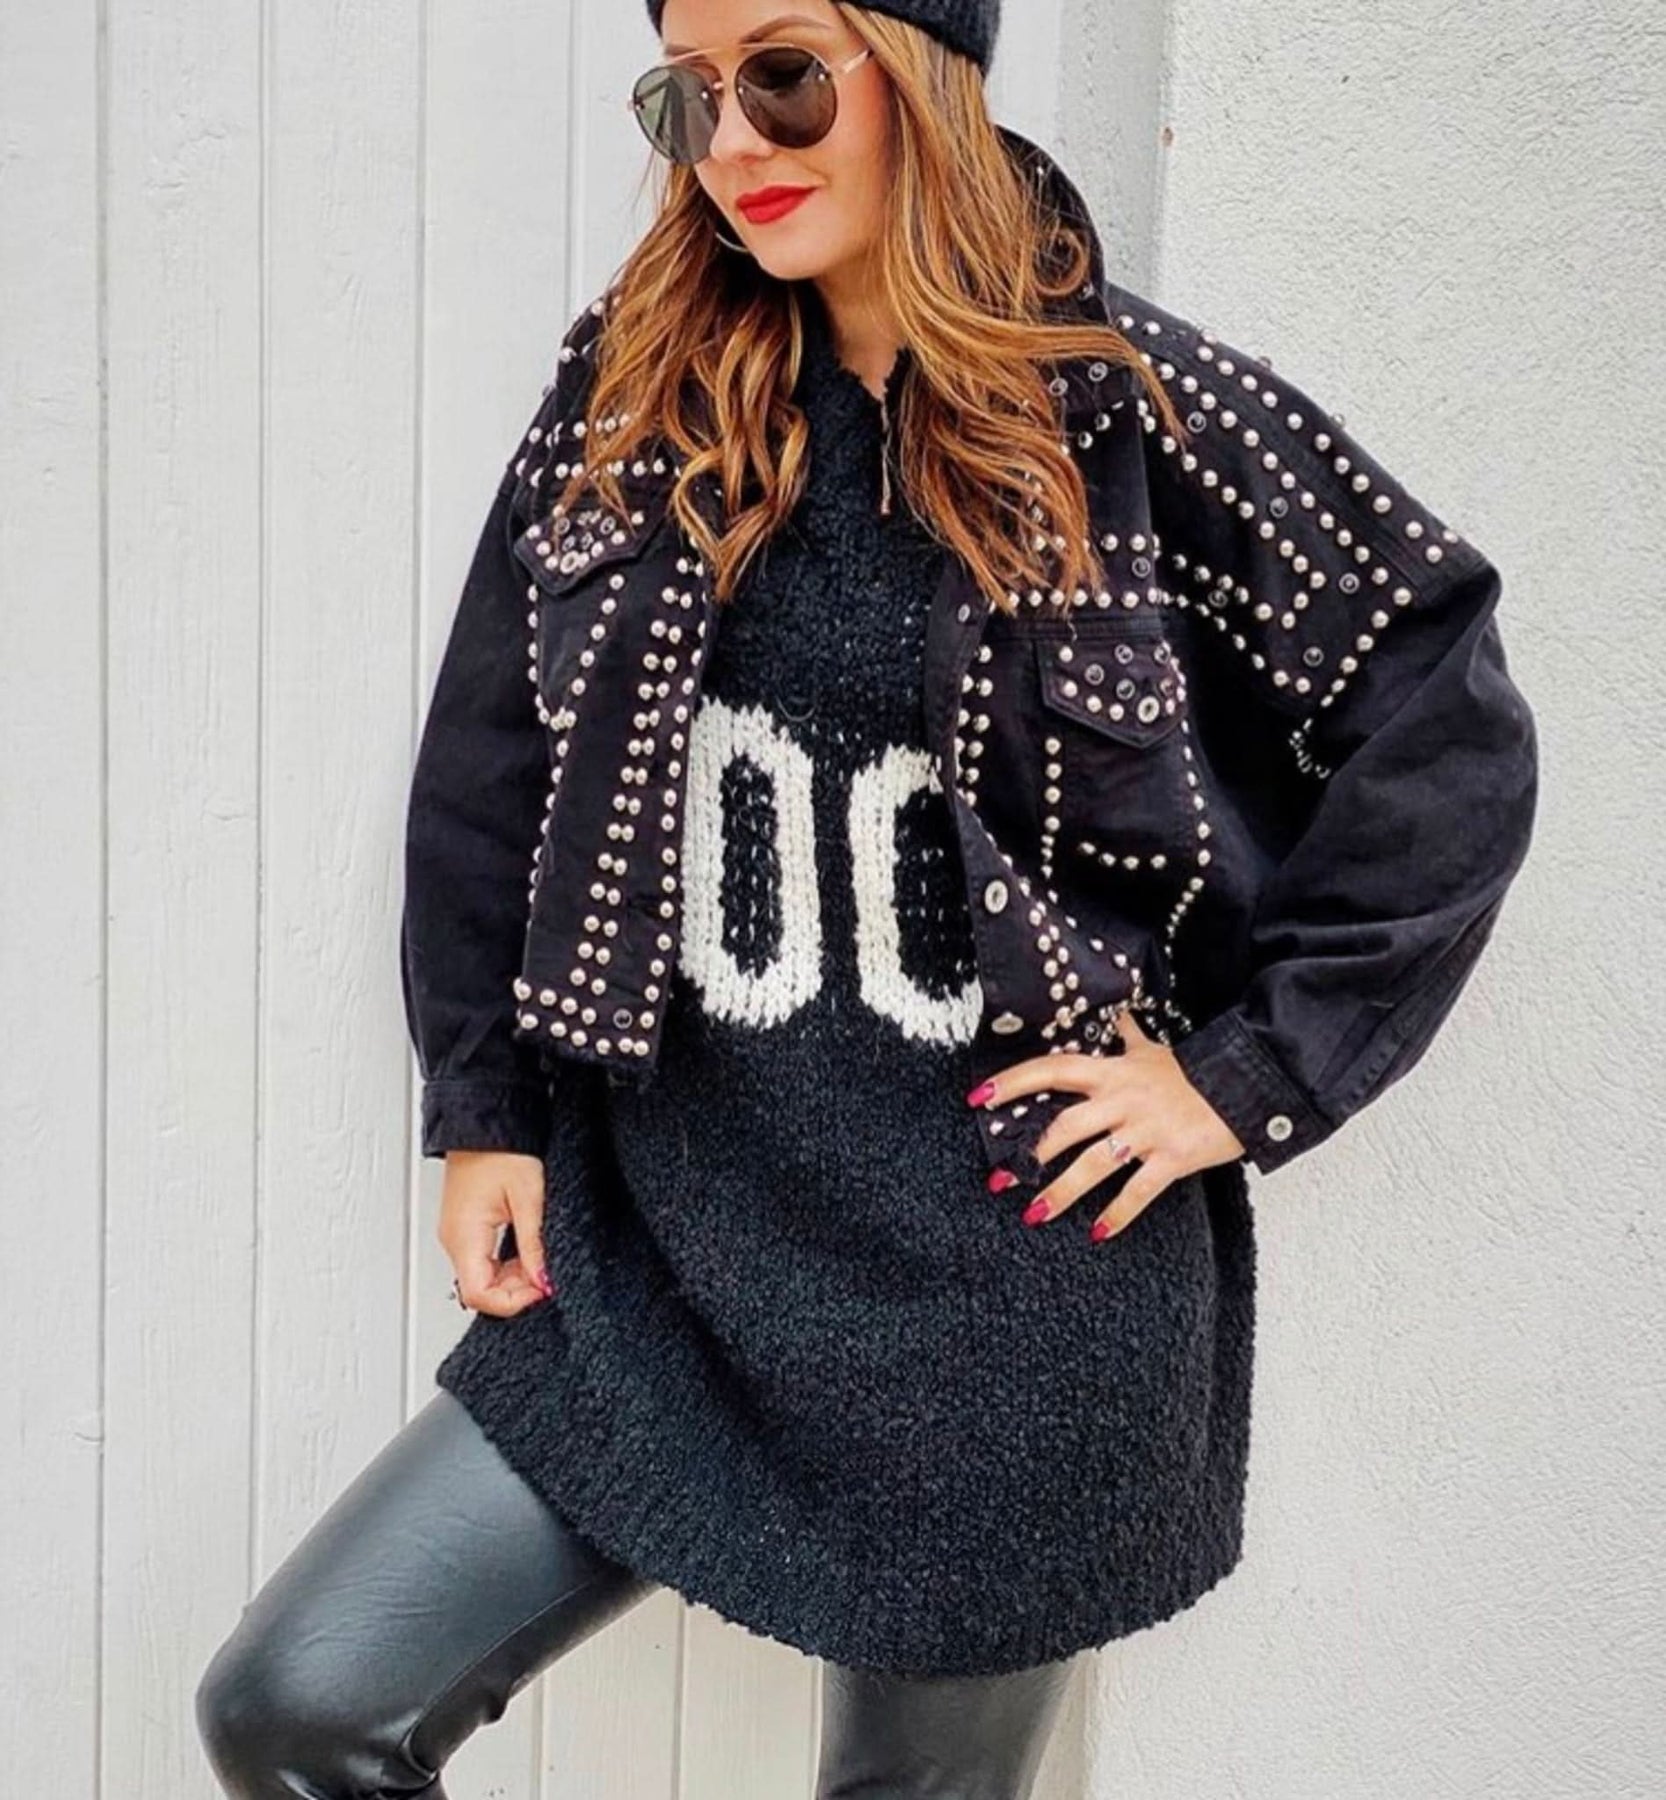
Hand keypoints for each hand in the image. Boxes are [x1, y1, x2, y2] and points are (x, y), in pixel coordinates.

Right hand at [438, 1150, 554, 1314]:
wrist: (485, 1125)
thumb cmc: (502, 1151)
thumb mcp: (528, 1200)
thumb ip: (533, 1246)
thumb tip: (542, 1280)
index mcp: (464, 1235)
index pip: (479, 1294)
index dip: (512, 1302)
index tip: (541, 1290)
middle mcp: (454, 1239)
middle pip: (479, 1291)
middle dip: (515, 1292)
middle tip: (544, 1276)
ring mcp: (456, 1234)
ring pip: (481, 1278)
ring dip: (511, 1279)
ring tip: (537, 1262)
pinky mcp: (464, 1227)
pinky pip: (481, 1261)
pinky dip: (504, 1265)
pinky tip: (524, 1253)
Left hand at [968, 1008, 1246, 1241]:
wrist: (1246, 1086)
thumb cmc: (1195, 1072)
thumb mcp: (1154, 1050)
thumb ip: (1128, 1036)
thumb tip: (1117, 1014)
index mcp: (1112, 1072)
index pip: (1052, 1071)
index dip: (1014, 1082)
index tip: (979, 1097)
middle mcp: (1122, 1101)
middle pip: (1065, 1127)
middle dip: (1029, 1155)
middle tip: (999, 1178)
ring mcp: (1146, 1132)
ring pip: (1094, 1165)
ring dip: (1061, 1192)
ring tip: (1033, 1214)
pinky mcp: (1172, 1158)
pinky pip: (1138, 1192)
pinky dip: (1117, 1215)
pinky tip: (1098, 1233)